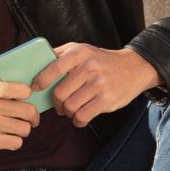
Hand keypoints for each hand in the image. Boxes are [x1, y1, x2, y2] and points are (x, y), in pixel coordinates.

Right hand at [0, 66, 38, 152]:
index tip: (26, 96)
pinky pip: (16, 143)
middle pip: (28, 111)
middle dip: (33, 115)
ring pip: (24, 129)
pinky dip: (15, 141)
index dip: (27, 93)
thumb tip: (19, 69)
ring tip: (16, 126)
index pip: (19, 89)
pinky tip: (8, 137)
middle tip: (30, 117)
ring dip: (23, 129)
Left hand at [35, 43, 160, 125]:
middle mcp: (89, 68)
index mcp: (79, 54)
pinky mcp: (107, 100)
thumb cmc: (101, 60)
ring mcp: (99, 84)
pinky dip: (77, 121)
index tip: (35, 88)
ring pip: (70, 107)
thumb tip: (35, 64)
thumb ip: (59, 55)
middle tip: (59, 104)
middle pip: (59, 93)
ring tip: (71, 109)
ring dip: (67, 112)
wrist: (134, 68)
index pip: (53, 68)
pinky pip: (82, 116)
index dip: (41, 81)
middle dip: (56, 103)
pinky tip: (79, 117)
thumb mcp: (81, 50)